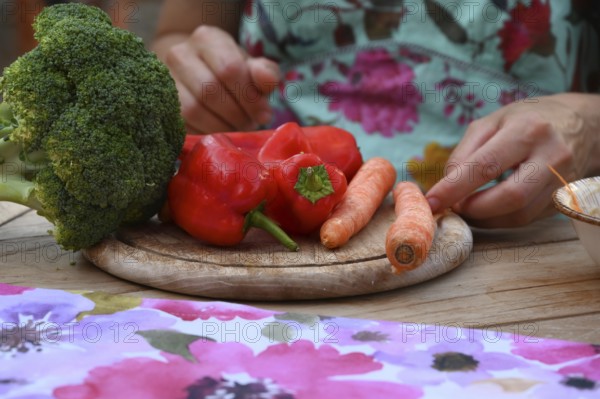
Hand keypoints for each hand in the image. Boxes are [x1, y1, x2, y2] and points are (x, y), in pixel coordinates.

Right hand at [164, 25, 279, 133]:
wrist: (198, 74)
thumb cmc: (233, 73)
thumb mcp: (254, 69)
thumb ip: (265, 73)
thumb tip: (266, 79)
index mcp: (208, 38)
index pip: (229, 69)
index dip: (249, 97)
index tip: (263, 114)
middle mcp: (180, 53)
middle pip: (210, 91)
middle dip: (236, 114)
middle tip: (248, 124)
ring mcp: (166, 78)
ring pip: (193, 109)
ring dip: (220, 126)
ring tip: (235, 128)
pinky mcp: (160, 102)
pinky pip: (182, 123)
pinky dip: (204, 133)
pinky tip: (217, 131)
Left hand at [426, 94, 599, 227]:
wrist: (580, 124)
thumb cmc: (526, 120)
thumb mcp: (491, 123)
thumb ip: (464, 152)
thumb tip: (446, 186)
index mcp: (526, 130)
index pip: (485, 165)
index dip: (454, 188)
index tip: (432, 202)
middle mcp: (550, 155)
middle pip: (509, 196)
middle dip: (473, 208)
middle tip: (454, 206)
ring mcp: (562, 179)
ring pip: (520, 214)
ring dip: (485, 218)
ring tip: (467, 207)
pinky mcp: (564, 198)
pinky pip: (528, 218)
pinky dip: (500, 219)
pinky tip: (487, 210)